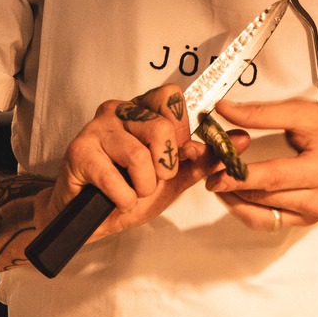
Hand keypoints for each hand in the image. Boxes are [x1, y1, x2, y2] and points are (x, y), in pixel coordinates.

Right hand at [43, 82, 207, 241]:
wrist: (91, 218)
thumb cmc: (128, 192)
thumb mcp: (172, 180)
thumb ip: (201, 161)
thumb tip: (238, 141)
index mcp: (143, 110)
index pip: (171, 98)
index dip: (180, 134)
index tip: (173, 158)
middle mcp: (119, 111)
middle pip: (161, 128)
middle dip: (164, 168)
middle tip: (150, 181)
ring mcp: (97, 128)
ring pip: (138, 156)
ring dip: (142, 188)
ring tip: (131, 193)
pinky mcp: (79, 151)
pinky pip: (115, 179)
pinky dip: (124, 199)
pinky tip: (116, 199)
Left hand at [204, 97, 317, 230]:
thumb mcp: (303, 113)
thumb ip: (262, 113)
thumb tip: (224, 110)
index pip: (272, 178)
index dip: (238, 177)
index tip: (213, 172)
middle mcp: (317, 199)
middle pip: (261, 198)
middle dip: (229, 185)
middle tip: (208, 168)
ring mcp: (311, 214)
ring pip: (259, 215)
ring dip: (233, 199)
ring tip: (217, 179)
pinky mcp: (304, 221)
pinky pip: (266, 222)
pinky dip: (245, 209)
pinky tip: (234, 192)